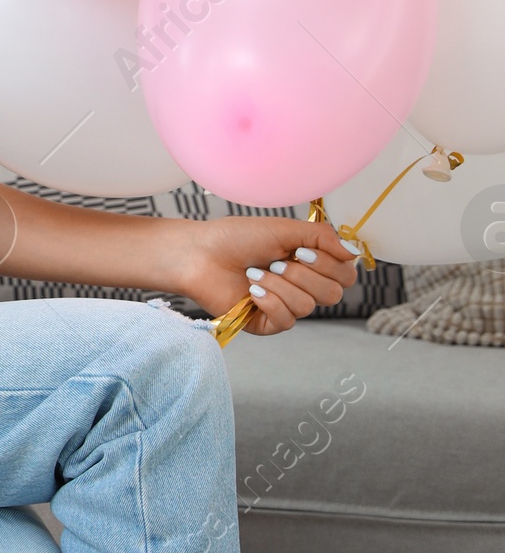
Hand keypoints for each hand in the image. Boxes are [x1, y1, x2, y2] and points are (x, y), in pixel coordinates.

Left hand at [172, 216, 356, 334]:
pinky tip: (251, 291)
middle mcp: (301, 286)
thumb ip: (322, 237)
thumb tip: (353, 252)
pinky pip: (286, 320)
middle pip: (333, 293)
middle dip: (304, 274)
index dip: (331, 265)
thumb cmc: (237, 238)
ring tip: (254, 273)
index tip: (303, 251)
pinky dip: (269, 302)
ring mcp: (285, 306)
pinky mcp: (266, 323)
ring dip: (280, 284)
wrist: (199, 254)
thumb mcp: (284, 229)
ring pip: (308, 306)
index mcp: (309, 263)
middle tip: (276, 261)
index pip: (345, 274)